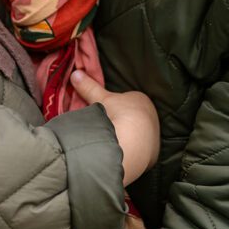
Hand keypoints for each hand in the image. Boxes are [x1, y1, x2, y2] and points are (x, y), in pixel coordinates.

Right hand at [71, 70, 159, 185]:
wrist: (132, 143)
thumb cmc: (119, 114)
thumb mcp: (100, 98)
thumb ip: (89, 87)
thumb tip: (76, 74)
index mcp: (142, 100)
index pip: (129, 101)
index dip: (116, 106)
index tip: (105, 111)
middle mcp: (152, 117)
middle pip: (133, 118)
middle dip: (121, 122)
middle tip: (106, 126)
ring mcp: (153, 137)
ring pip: (136, 135)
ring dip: (125, 137)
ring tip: (110, 140)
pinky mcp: (151, 155)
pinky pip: (137, 150)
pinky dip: (128, 151)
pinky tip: (118, 152)